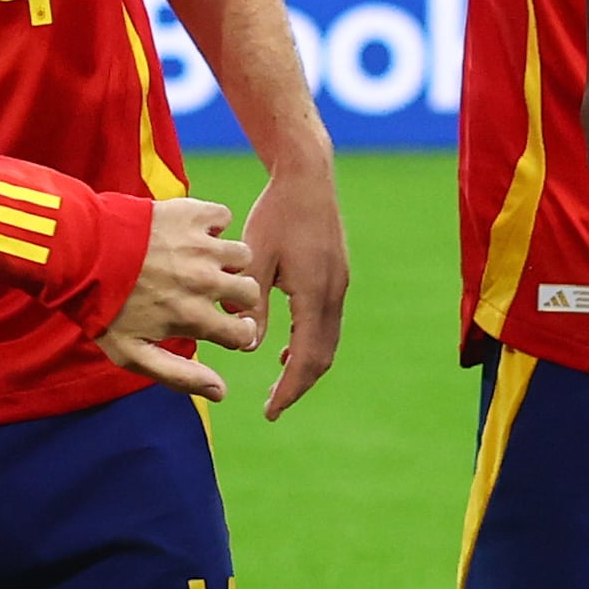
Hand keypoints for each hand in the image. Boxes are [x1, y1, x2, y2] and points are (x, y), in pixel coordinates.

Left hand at [100, 196, 265, 397]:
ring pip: (242, 255)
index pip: (245, 333)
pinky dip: (212, 224)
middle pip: (251, 293)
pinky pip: (223, 217)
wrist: (79, 253)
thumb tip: (221, 392)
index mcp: (195, 317)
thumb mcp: (133, 354)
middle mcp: (206, 282)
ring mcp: (202, 246)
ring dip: (227, 260)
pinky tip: (190, 233)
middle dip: (238, 297)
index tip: (226, 325)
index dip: (237, 331)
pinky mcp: (193, 214)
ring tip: (200, 261)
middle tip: (214, 292)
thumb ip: (180, 375)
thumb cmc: (101, 308)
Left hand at [237, 164, 353, 417]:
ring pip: (327, 342)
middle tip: (273, 407)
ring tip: (279, 385)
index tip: (270, 411)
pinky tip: (286, 348)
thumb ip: (251, 303)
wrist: (308, 178)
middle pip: (322, 357)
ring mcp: (339, 285)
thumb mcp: (255, 258)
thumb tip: (250, 347)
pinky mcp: (337, 277)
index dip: (289, 388)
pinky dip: (310, 344)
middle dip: (298, 385)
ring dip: (305, 366)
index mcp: (315, 293)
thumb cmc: (275, 213)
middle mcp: (334, 293)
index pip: (305, 357)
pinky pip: (327, 323)